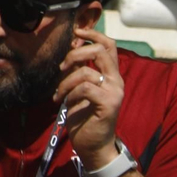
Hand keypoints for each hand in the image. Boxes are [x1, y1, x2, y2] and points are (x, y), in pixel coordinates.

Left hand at [54, 27, 124, 165]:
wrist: (93, 145)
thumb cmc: (85, 115)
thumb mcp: (80, 86)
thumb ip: (80, 67)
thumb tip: (73, 44)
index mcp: (112, 74)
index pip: (109, 45)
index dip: (93, 33)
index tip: (76, 31)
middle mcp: (117, 81)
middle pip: (100, 50)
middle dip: (75, 54)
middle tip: (61, 67)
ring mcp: (115, 92)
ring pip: (86, 71)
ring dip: (65, 81)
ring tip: (58, 94)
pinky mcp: (108, 104)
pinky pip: (85, 88)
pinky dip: (70, 93)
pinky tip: (65, 102)